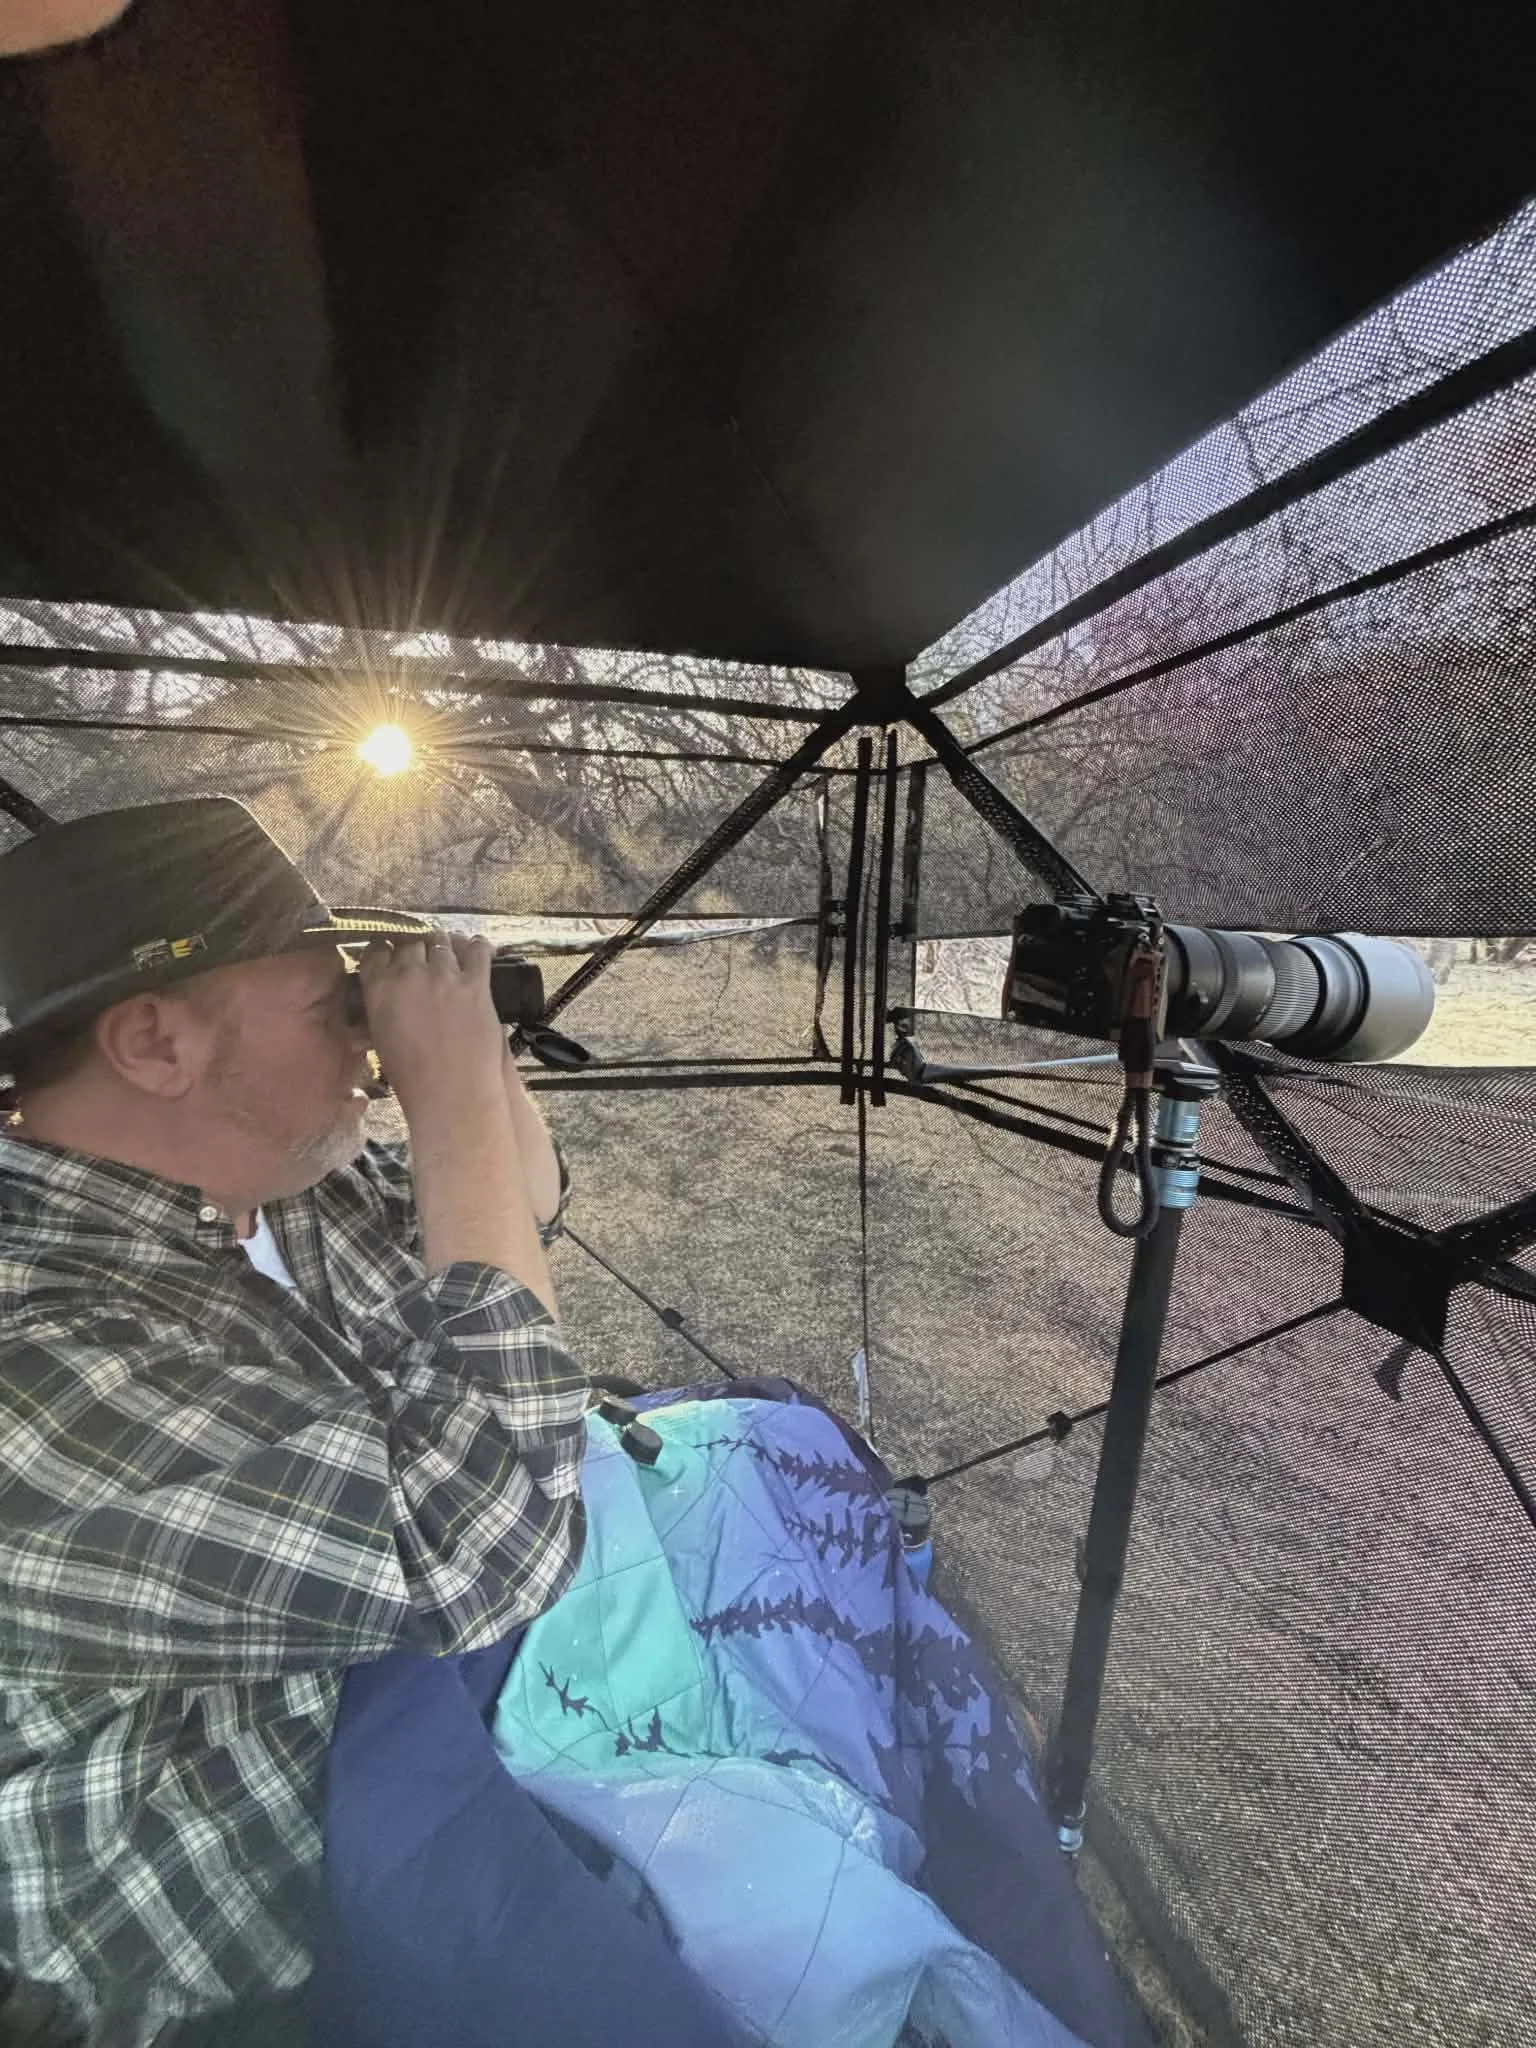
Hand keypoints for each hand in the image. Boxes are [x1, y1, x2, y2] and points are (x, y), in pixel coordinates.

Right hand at [358, 933, 507, 1124]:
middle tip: (422, 955)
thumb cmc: (412, 1077)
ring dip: (443, 944)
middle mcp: (409, 973)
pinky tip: (478, 950)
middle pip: (410, 940)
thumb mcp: (382, 1038)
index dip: (386, 947)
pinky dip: (477, 946)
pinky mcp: (475, 983)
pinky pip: (477, 950)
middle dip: (415, 944)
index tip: (392, 951)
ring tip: (448, 952)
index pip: (376, 950)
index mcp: (379, 988)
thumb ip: (382, 1007)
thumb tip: (388, 996)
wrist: (451, 1092)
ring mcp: (444, 975)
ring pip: (441, 940)